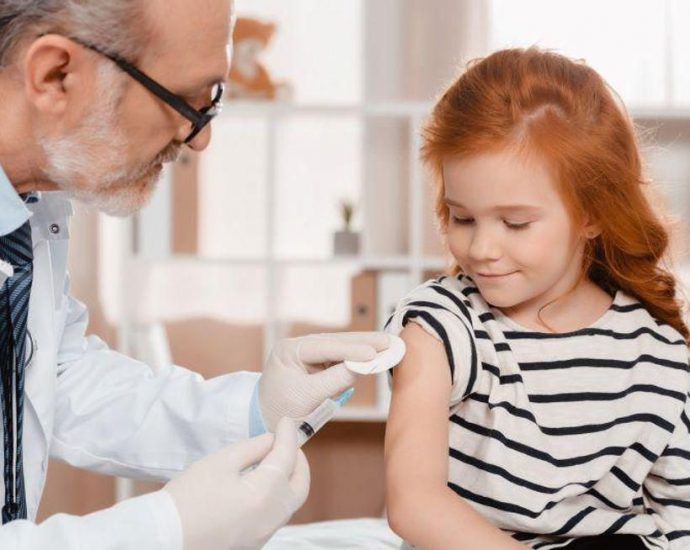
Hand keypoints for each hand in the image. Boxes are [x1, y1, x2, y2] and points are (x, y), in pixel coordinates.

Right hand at [164, 418, 308, 549]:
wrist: (164, 537)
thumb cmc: (186, 499)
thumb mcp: (220, 462)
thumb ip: (252, 449)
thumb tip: (271, 441)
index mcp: (265, 494)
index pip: (287, 458)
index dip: (288, 435)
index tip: (288, 421)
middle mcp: (271, 518)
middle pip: (300, 486)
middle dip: (299, 462)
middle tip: (288, 443)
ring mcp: (264, 535)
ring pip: (290, 504)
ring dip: (290, 480)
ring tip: (276, 461)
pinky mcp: (253, 544)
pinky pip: (275, 517)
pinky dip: (277, 497)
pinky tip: (263, 485)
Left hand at [259, 331, 389, 429]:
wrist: (267, 422)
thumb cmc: (281, 411)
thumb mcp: (307, 397)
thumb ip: (335, 380)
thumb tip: (363, 366)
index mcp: (288, 350)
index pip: (324, 346)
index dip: (351, 349)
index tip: (373, 352)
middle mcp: (299, 346)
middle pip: (336, 341)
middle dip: (363, 342)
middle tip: (388, 341)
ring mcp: (309, 353)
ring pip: (341, 347)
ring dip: (364, 346)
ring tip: (387, 345)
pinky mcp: (319, 363)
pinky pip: (341, 357)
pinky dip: (358, 356)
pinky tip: (376, 353)